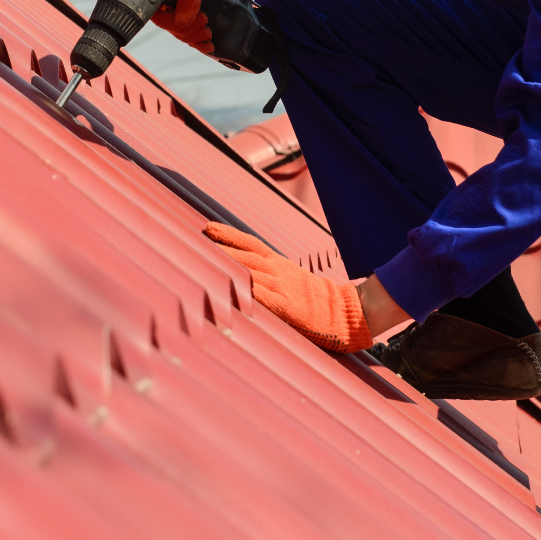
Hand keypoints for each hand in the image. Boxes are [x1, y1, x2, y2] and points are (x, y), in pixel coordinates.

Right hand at [154, 0, 248, 54]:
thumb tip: (181, 22)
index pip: (155, 12)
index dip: (170, 23)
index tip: (188, 23)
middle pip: (168, 23)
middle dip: (185, 31)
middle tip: (205, 25)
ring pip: (179, 27)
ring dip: (192, 36)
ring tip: (208, 34)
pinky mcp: (197, 2)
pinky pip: (190, 26)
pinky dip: (197, 37)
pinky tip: (208, 42)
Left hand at [203, 222, 371, 351]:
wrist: (349, 312)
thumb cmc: (318, 301)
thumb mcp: (293, 280)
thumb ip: (271, 276)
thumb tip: (246, 276)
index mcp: (279, 264)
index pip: (249, 243)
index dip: (228, 234)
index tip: (206, 227)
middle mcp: (277, 272)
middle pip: (242, 255)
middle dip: (217, 248)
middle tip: (191, 240)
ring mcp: (281, 288)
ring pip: (247, 272)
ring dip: (223, 266)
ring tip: (199, 261)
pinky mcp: (286, 307)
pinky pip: (261, 297)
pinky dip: (243, 291)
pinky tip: (227, 289)